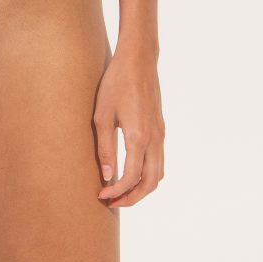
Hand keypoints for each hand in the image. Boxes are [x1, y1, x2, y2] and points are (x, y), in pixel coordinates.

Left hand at [93, 48, 164, 207]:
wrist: (138, 59)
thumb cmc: (116, 83)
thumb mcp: (102, 115)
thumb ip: (105, 147)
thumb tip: (107, 175)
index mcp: (139, 136)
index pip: (131, 177)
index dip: (117, 191)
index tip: (102, 194)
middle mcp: (154, 138)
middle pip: (151, 183)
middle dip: (133, 197)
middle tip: (113, 202)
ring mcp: (161, 133)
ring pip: (159, 173)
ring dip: (143, 188)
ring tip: (122, 191)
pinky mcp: (160, 128)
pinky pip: (159, 160)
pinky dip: (148, 173)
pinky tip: (131, 171)